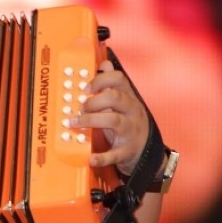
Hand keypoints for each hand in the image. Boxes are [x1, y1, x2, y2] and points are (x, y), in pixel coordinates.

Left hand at [68, 59, 149, 175]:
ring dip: (90, 121)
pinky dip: (102, 157)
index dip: (100, 79)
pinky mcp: (128, 151)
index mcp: (129, 98)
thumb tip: (103, 63)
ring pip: (114, 120)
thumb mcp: (123, 102)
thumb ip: (112, 84)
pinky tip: (91, 158)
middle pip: (115, 97)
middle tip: (80, 107)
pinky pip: (115, 154)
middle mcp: (132, 112)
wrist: (147, 154)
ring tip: (74, 123)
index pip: (119, 79)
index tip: (85, 87)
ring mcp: (131, 131)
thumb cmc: (128, 123)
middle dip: (93, 100)